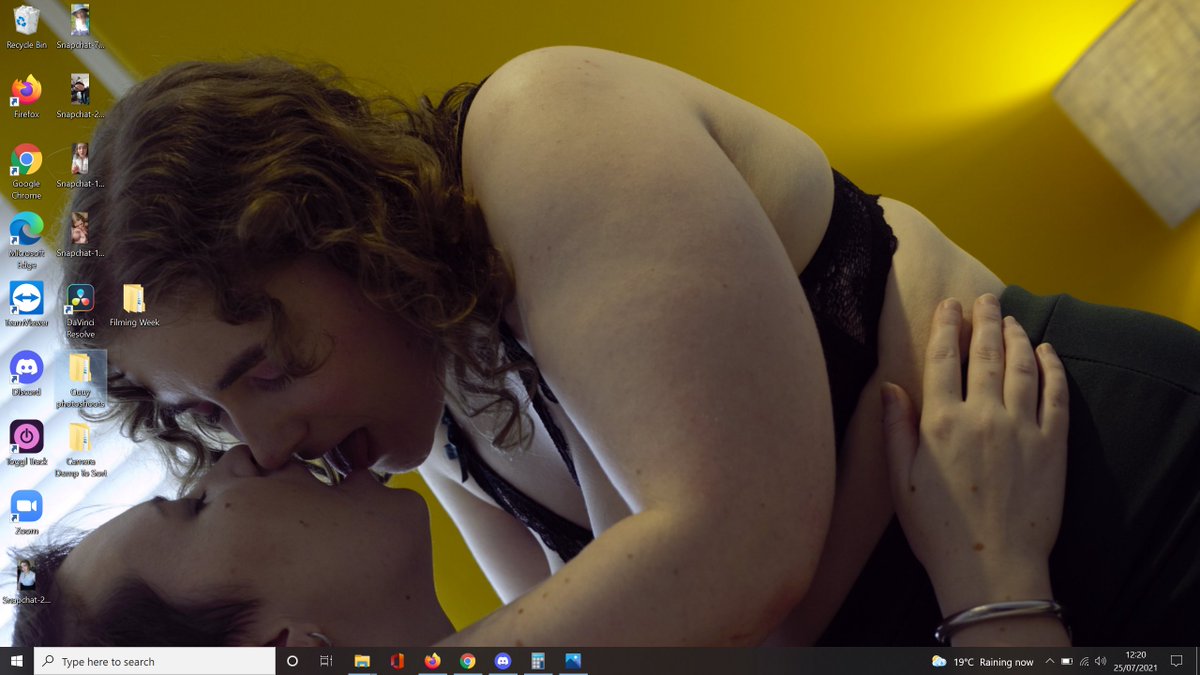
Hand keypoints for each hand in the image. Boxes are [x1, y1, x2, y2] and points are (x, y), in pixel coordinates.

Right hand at [881, 294, 1067, 614]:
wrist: (991, 566)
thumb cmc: (937, 529)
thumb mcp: (900, 481)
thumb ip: (895, 429)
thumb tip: (890, 387)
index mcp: (940, 422)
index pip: (942, 359)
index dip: (945, 327)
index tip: (949, 305)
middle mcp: (982, 415)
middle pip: (984, 353)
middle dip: (984, 320)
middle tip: (985, 298)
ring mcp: (1022, 428)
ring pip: (1021, 366)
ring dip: (1016, 336)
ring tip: (1012, 319)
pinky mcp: (1052, 445)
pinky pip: (1056, 394)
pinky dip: (1053, 367)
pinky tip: (1047, 352)